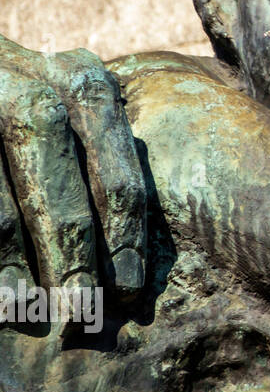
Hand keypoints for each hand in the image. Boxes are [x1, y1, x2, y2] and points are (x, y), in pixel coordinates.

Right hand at [0, 37, 146, 312]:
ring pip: (3, 201)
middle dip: (73, 251)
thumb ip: (101, 148)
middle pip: (62, 186)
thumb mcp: (67, 100)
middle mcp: (32, 82)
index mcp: (83, 80)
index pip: (118, 167)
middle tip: (84, 310)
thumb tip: (134, 253)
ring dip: (18, 258)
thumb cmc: (22, 99)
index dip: (125, 232)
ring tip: (26, 311)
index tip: (130, 288)